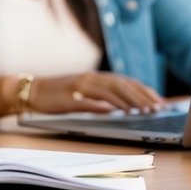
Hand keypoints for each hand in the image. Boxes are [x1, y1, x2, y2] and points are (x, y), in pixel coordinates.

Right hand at [29, 72, 164, 114]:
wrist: (32, 91)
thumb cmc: (57, 95)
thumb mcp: (82, 94)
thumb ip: (100, 97)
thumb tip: (121, 107)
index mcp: (95, 77)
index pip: (125, 82)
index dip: (143, 90)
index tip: (158, 101)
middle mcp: (91, 78)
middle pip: (122, 85)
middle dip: (142, 96)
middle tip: (157, 107)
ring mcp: (81, 86)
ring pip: (111, 91)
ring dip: (130, 101)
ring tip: (144, 110)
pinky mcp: (72, 97)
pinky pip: (93, 101)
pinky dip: (108, 105)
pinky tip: (119, 112)